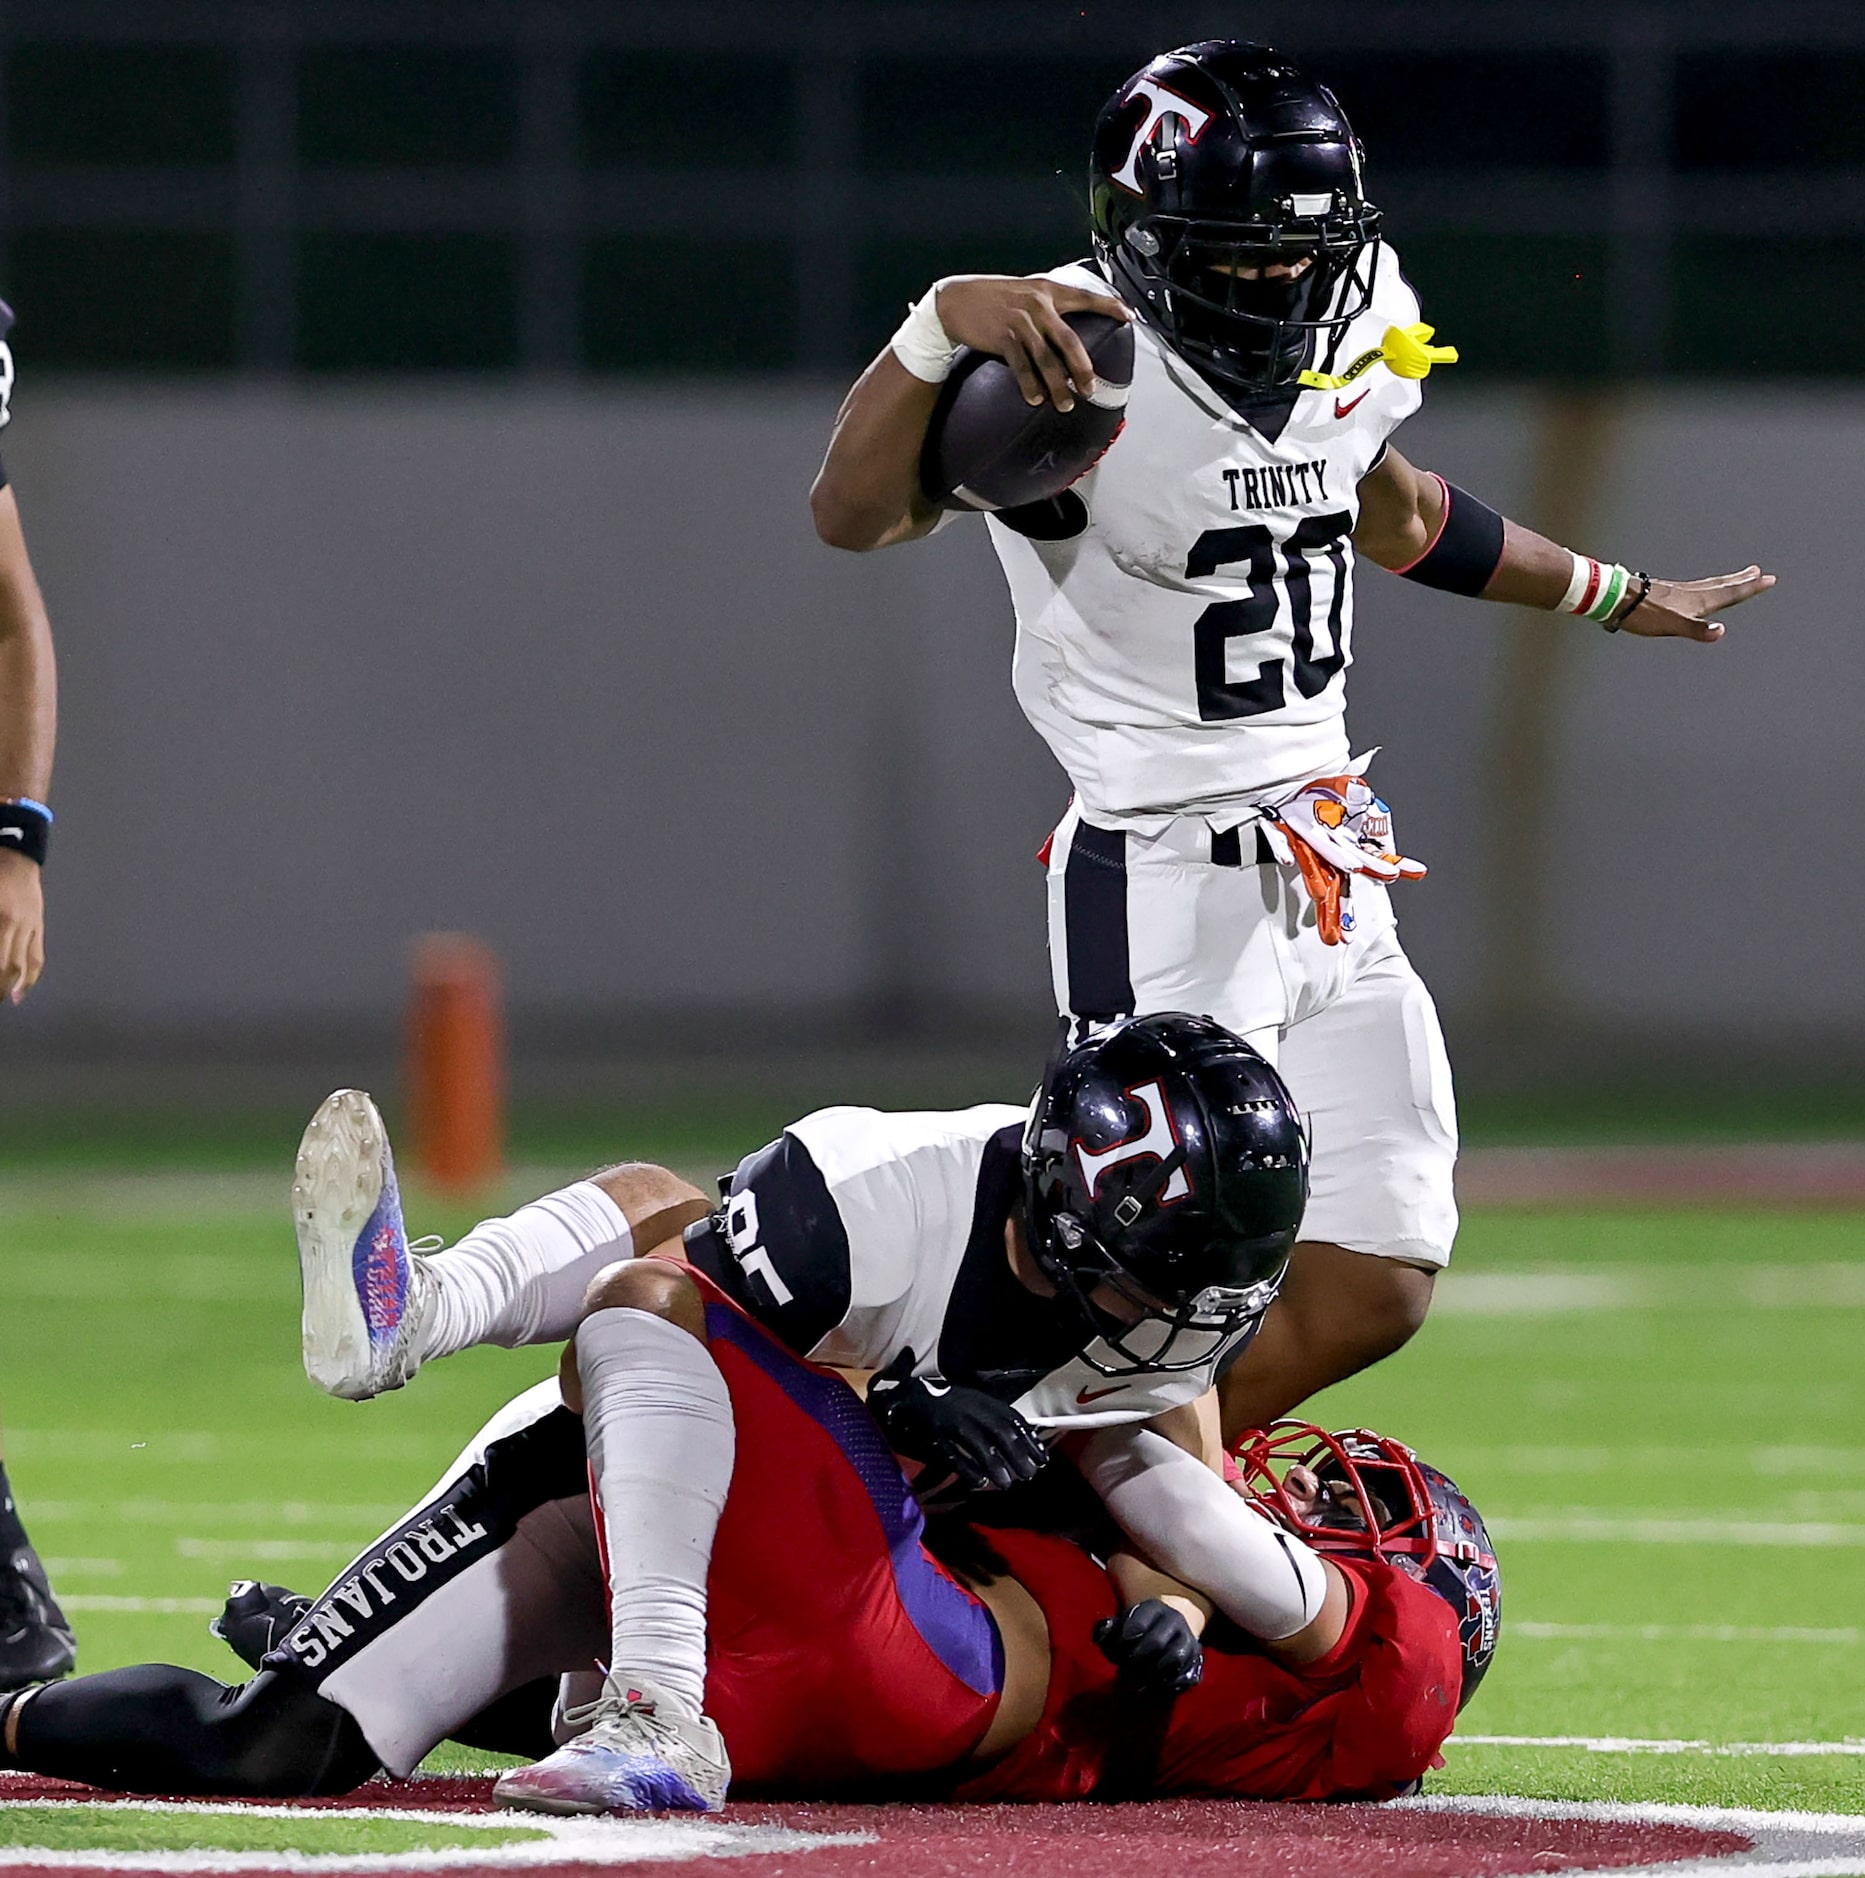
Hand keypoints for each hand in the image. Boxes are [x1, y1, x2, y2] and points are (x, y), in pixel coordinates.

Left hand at [0, 848, 43, 1002]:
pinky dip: (31, 975)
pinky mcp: (38, 924)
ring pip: (25, 965)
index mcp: (1, 918)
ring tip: (7, 999)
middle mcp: (17, 926)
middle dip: (0, 987)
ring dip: (14, 986)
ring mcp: (31, 926)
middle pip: (8, 966)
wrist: (15, 851)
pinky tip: (24, 987)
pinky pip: (37, 955)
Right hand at [867, 1346, 1051, 1491]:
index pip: (1011, 1418)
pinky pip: (952, 1455)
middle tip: (1030, 1475)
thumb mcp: (967, 1402)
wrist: (899, 1397)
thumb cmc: (937, 1402)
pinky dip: (968, 1469)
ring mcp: (948, 1421)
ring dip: (996, 1464)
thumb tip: (1018, 1433)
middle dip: (1017, 1454)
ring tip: (1006, 1484)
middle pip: (1000, 1432)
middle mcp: (967, 1408)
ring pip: (979, 1444)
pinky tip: (980, 1482)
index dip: (1028, 1439)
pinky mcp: (931, 1436)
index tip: (1042, 1458)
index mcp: (977, 1399)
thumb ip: (989, 1416)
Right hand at [934, 276, 1130, 412]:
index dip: (1109, 306)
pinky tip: (1036, 399)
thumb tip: (1065, 331)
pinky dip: (1029, 384)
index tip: (1128, 317)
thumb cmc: (992, 298)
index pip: (1086, 297)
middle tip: (1090, 388)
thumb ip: (1047, 305)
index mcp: (1048, 290)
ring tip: (1065, 404)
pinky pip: (1022, 366)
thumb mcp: (1025, 291)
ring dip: (1058, 385)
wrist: (955, 300)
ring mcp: (1021, 321)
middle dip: (1082, 368)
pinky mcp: (1004, 337)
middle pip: (1069, 341)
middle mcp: (1039, 304)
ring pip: (1047, 359)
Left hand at [1094, 1598, 1203, 1695]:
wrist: (1169, 1631)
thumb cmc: (1137, 1631)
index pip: (1138, 1623)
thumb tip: (1101, 1637)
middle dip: (1137, 1659)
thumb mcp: (1120, 1624)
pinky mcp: (1196, 1662)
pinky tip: (1154, 1686)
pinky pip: (1186, 1677)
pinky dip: (1168, 1686)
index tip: (1118, 1652)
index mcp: (1154, 1608)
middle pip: (1156, 1642)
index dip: (1123, 1641)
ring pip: (1174, 1658)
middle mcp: (1175, 1620)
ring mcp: (1189, 1641)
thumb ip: (1105, 1630)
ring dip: (1153, 1673)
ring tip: (1141, 1679)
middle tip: (1129, 1666)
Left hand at [1617, 565, 1775, 642]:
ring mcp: (1677, 592)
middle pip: (1722, 585)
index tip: (1769, 579)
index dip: (1750, 588)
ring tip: (1736, 577)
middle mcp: (1690, 593)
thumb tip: (1721, 631)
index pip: (1729, 594)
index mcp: (1697, 601)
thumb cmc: (1642, 614)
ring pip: (1708, 584)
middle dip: (1742, 581)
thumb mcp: (1672, 625)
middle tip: (1758, 572)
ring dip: (1725, 581)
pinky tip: (1696, 592)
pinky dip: (1704, 587)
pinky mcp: (1664, 594)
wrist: (1614, 598)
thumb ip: (1697, 630)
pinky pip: (1693, 588)